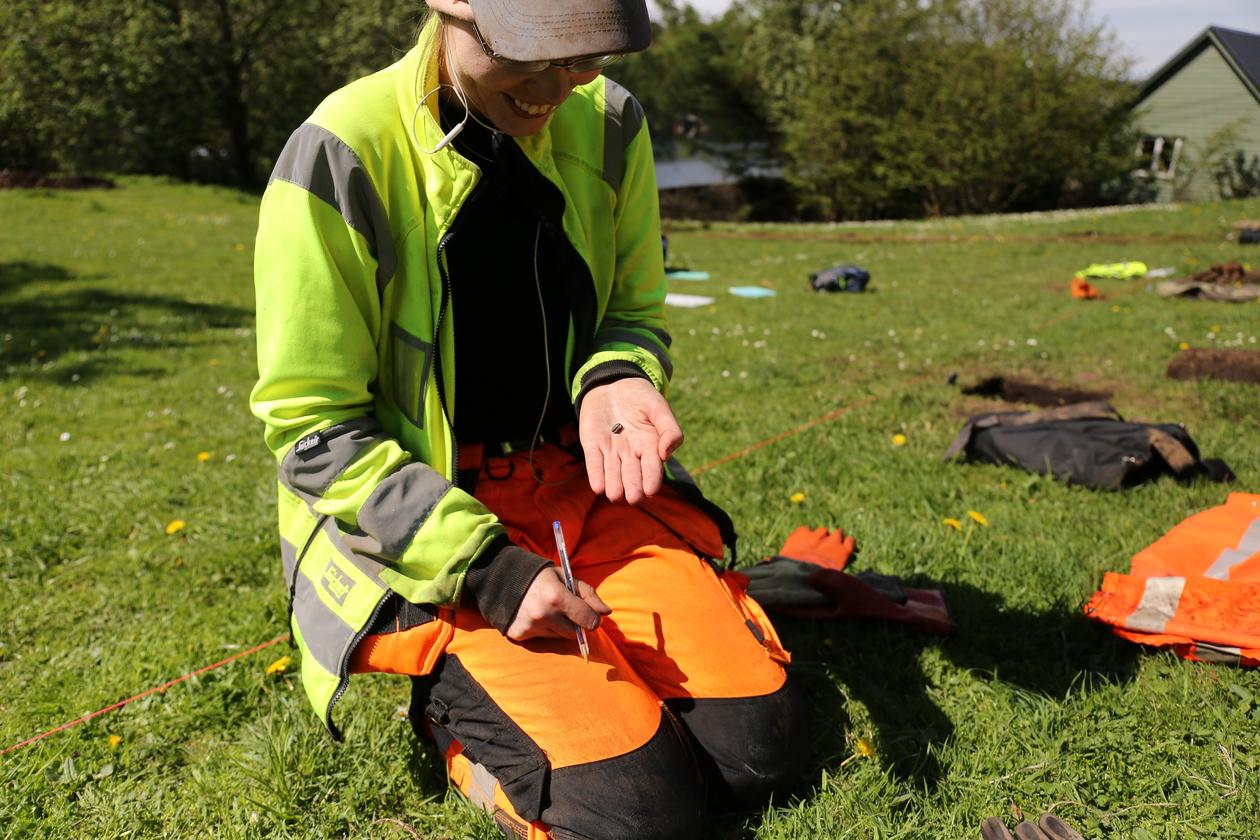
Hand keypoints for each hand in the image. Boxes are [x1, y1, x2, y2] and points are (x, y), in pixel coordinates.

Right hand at [504, 567, 610, 641]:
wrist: (503, 578)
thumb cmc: (541, 576)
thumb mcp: (566, 577)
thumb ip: (588, 594)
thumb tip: (606, 613)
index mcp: (558, 597)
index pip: (588, 621)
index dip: (593, 619)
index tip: (590, 615)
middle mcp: (544, 615)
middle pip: (574, 633)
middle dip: (574, 623)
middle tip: (565, 610)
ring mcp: (530, 627)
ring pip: (557, 637)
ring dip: (557, 627)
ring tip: (547, 610)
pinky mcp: (519, 635)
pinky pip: (541, 640)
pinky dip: (542, 631)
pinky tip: (534, 616)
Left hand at [579, 378, 683, 504]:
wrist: (612, 383)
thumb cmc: (640, 397)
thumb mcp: (658, 407)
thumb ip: (669, 429)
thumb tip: (667, 454)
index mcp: (650, 446)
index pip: (652, 467)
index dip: (651, 479)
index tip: (650, 490)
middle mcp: (631, 454)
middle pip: (632, 475)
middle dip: (633, 487)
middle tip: (633, 498)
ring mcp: (611, 451)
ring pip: (613, 473)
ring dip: (614, 485)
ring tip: (615, 495)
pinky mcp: (592, 446)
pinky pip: (594, 463)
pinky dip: (596, 475)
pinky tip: (598, 487)